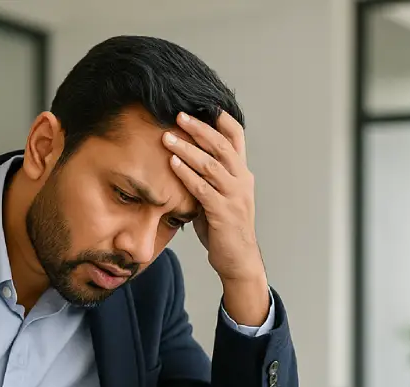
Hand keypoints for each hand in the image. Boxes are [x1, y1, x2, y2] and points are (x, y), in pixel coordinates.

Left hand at [162, 110, 263, 283]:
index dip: (222, 119)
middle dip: (199, 128)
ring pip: (211, 165)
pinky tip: (172, 163)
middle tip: (178, 115)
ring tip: (167, 137)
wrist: (238, 260)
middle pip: (222, 145)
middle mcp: (242, 180)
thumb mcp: (216, 197)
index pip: (237, 138)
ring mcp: (234, 196)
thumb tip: (182, 160)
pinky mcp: (223, 212)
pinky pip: (202, 188)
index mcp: (242, 174)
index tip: (205, 104)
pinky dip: (186, 174)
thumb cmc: (223, 229)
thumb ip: (206, 179)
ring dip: (187, 149)